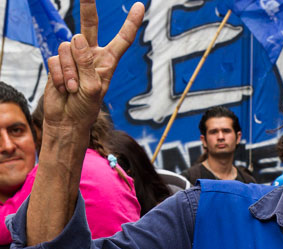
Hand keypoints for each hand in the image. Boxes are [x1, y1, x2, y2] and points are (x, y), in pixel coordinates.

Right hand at [43, 0, 143, 136]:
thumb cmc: (85, 107)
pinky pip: (56, 60)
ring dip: (70, 71)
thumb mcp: (93, 88)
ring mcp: (73, 57)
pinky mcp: (58, 62)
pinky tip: (63, 87)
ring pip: (68, 48)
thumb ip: (87, 64)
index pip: (122, 39)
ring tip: (73, 88)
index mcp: (108, 61)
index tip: (141, 6)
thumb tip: (76, 37)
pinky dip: (59, 76)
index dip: (131, 23)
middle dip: (87, 7)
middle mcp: (91, 55)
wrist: (67, 119)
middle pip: (89, 25)